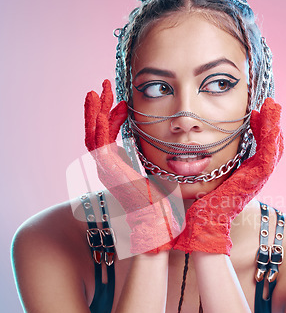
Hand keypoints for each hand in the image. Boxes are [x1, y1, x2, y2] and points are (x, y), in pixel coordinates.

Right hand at [84, 79, 182, 253]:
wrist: (157, 226)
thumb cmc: (160, 207)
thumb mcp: (158, 179)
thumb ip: (153, 167)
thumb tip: (165, 159)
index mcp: (118, 168)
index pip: (109, 138)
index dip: (113, 119)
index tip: (124, 103)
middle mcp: (108, 168)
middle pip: (96, 132)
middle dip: (99, 108)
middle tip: (103, 87)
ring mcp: (106, 170)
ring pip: (93, 134)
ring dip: (94, 112)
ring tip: (98, 90)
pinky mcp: (109, 171)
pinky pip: (98, 144)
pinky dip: (99, 126)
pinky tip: (103, 110)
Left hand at [174, 98, 282, 254]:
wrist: (194, 228)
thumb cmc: (190, 208)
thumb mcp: (191, 181)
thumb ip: (189, 168)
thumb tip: (173, 155)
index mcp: (239, 178)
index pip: (255, 150)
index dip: (258, 131)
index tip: (252, 113)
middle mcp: (250, 179)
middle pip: (268, 147)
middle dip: (270, 124)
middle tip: (269, 105)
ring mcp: (254, 180)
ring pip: (272, 148)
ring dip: (273, 125)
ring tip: (272, 106)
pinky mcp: (254, 181)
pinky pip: (268, 155)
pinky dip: (270, 137)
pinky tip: (267, 120)